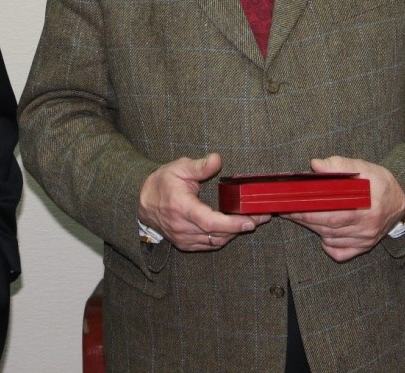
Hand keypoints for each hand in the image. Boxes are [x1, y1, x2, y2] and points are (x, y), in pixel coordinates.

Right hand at [138, 152, 266, 250]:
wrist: (142, 201)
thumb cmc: (162, 182)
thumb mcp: (179, 167)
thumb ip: (200, 166)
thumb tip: (217, 160)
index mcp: (181, 208)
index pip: (210, 222)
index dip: (232, 224)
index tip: (250, 221)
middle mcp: (182, 227)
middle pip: (218, 234)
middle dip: (242, 227)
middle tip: (262, 217)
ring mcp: (183, 238)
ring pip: (216, 242)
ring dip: (235, 233)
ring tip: (252, 220)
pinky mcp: (185, 244)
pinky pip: (209, 244)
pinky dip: (224, 237)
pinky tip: (235, 227)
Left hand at [283, 156, 404, 262]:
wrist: (400, 203)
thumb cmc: (380, 183)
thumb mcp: (364, 168)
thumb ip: (340, 165)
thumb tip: (316, 165)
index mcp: (368, 205)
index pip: (332, 211)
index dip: (309, 209)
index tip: (292, 203)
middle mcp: (367, 226)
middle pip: (329, 226)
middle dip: (305, 218)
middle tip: (288, 210)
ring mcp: (365, 239)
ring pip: (331, 238)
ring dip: (312, 228)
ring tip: (298, 217)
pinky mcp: (364, 246)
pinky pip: (341, 253)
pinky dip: (328, 246)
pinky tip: (323, 234)